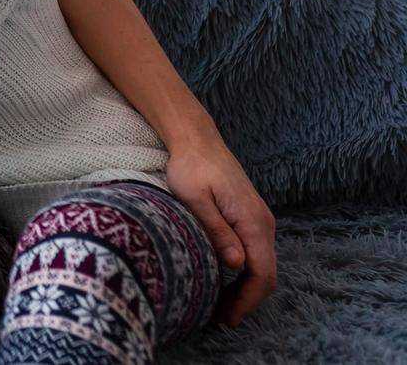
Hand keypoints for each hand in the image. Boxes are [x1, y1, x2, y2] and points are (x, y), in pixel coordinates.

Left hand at [166, 133, 276, 325]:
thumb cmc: (191, 167)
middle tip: (220, 318)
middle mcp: (263, 223)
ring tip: (219, 305)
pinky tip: (222, 279)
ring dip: (245, 288)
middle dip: (246, 300)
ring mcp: (258, 220)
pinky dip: (243, 273)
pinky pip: (254, 253)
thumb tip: (237, 264)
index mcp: (253, 222)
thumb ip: (217, 231)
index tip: (226, 317)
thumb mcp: (196, 199)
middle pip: (265, 274)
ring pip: (261, 265)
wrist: (196, 139)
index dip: (247, 300)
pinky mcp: (249, 217)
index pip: (262, 273)